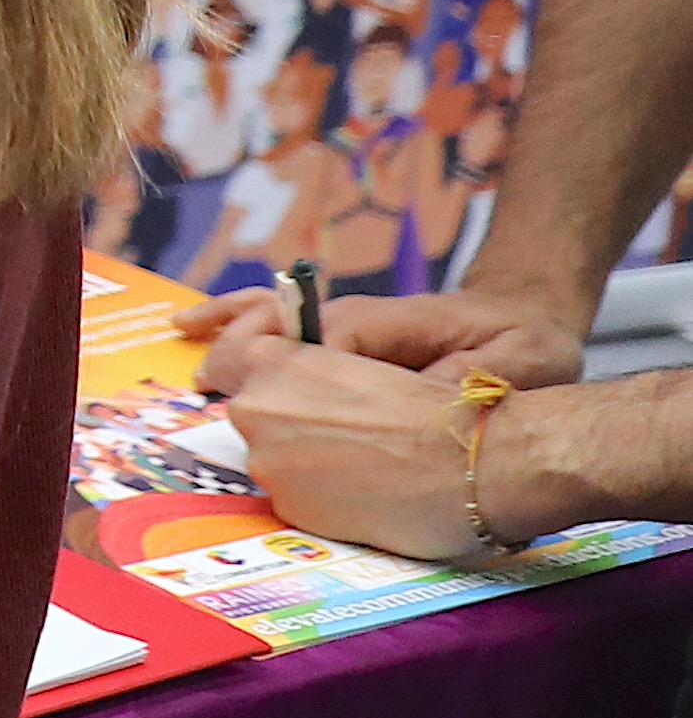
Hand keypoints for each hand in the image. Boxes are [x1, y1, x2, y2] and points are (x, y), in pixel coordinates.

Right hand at [174, 274, 582, 386]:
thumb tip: (413, 398)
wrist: (529, 319)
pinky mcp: (338, 336)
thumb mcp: (523, 360)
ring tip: (191, 360)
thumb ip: (470, 380)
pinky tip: (189, 326)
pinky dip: (228, 318)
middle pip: (280, 333)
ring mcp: (341, 324)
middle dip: (242, 354)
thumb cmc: (528, 344)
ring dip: (225, 336)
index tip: (263, 395)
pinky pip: (271, 321)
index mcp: (391, 323)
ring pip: (265, 321)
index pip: (324, 342)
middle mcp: (354, 319)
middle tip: (209, 387)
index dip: (294, 368)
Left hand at [194, 327, 494, 560]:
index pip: (232, 363)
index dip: (261, 380)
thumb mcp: (356, 366)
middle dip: (286, 426)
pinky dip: (321, 498)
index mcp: (271, 361)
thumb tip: (288, 395)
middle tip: (345, 436)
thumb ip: (306, 375)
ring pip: (273, 460)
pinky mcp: (288, 508)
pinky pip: (294, 499)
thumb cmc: (432, 408)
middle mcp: (254, 409)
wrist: (471, 461)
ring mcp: (266, 462)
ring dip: (304, 464)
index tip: (282, 393)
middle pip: (254, 417)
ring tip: (366, 467)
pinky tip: (366, 495)